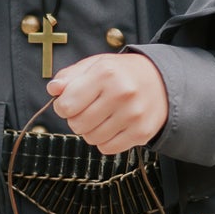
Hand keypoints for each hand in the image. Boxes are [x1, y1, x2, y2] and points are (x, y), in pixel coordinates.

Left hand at [47, 53, 168, 154]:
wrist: (161, 81)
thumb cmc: (121, 73)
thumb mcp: (95, 65)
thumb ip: (70, 76)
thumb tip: (53, 89)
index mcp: (106, 73)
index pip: (66, 105)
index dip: (63, 106)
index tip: (70, 102)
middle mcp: (121, 93)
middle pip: (77, 125)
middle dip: (77, 119)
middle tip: (88, 109)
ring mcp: (133, 115)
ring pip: (91, 139)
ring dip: (91, 131)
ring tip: (102, 116)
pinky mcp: (141, 132)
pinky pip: (107, 148)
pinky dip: (105, 140)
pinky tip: (113, 126)